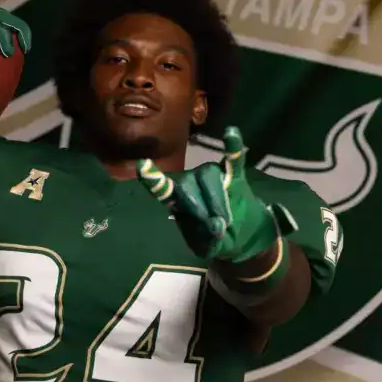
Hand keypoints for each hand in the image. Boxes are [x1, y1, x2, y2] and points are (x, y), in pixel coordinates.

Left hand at [136, 127, 297, 262]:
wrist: (240, 238)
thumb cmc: (214, 240)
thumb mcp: (208, 247)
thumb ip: (209, 239)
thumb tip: (216, 227)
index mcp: (178, 200)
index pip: (162, 187)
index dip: (153, 178)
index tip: (142, 165)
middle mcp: (191, 182)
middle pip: (189, 183)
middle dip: (200, 206)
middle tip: (214, 228)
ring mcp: (213, 177)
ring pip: (209, 175)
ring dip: (217, 198)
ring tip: (225, 222)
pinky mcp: (234, 176)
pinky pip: (233, 160)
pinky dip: (233, 148)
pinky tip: (231, 133)